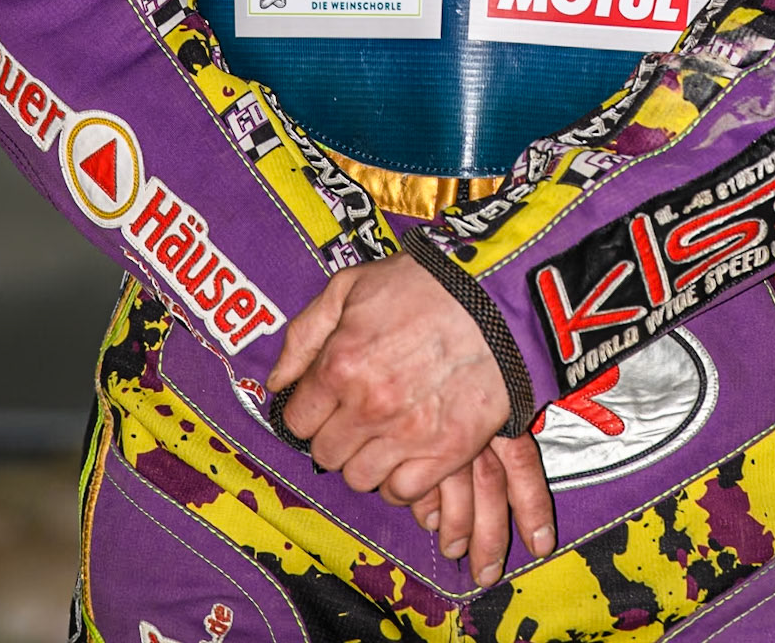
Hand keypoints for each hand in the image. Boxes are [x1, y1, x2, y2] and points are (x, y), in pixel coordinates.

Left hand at [268, 256, 554, 576]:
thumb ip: (305, 334)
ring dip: (365, 459)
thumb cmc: (424, 282)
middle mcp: (368, 407)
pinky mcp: (447, 451)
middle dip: (335, 435)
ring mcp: (408, 434)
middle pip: (326, 454)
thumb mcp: (351, 285)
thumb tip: (277, 382)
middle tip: (356, 415)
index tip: (325, 401)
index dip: (308, 410)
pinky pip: (403, 491)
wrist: (497, 294)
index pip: (297, 421)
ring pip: (360, 478)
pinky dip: (400, 478)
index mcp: (340, 364)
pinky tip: (407, 452)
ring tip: (383, 432)